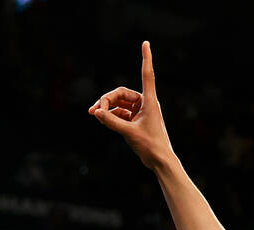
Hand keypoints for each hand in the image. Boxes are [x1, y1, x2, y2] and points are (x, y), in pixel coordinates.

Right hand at [89, 42, 175, 171]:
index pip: (147, 75)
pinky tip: (102, 120)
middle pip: (121, 93)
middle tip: (95, 111)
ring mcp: (140, 112)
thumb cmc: (151, 146)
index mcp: (150, 102)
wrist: (160, 161)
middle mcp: (146, 103)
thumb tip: (96, 112)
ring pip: (119, 103)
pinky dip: (111, 115)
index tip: (146, 43)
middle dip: (106, 100)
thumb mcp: (128, 133)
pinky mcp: (136, 120)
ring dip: (106, 108)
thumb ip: (111, 122)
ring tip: (94, 115)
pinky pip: (120, 113)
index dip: (146, 58)